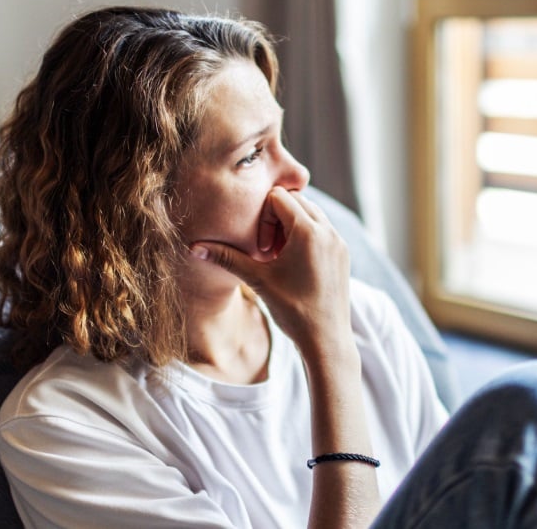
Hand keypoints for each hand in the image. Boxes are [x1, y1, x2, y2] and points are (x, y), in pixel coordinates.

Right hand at [190, 187, 352, 360]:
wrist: (326, 339)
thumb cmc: (292, 310)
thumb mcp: (257, 280)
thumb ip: (226, 258)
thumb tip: (193, 248)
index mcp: (308, 231)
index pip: (278, 197)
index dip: (262, 216)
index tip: (260, 248)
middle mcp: (328, 231)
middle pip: (296, 201)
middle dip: (276, 218)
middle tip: (267, 250)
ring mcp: (339, 241)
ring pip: (310, 213)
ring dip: (291, 226)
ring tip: (279, 257)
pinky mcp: (343, 252)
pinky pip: (322, 229)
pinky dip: (305, 236)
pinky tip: (293, 264)